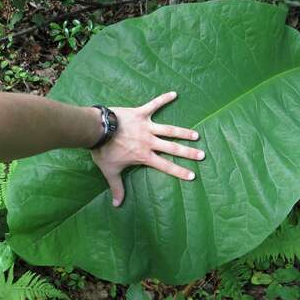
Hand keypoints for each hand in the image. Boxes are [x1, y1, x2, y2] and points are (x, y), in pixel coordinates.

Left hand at [91, 92, 204, 206]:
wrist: (97, 130)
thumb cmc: (103, 151)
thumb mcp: (110, 171)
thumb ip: (116, 188)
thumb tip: (117, 205)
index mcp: (144, 156)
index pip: (165, 166)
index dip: (179, 171)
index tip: (192, 175)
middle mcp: (149, 141)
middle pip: (172, 148)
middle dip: (188, 152)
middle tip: (202, 154)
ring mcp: (146, 126)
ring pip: (169, 129)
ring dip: (183, 131)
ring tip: (196, 134)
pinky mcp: (140, 113)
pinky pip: (154, 104)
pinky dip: (164, 98)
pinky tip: (175, 93)